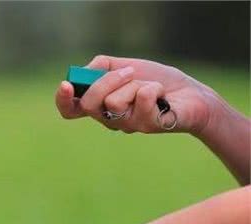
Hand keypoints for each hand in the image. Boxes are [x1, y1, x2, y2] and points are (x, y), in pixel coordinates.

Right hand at [55, 55, 218, 134]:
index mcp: (100, 105)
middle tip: (129, 72)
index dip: (63, 100)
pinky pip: (141, 99)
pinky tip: (163, 95)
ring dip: (134, 84)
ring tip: (149, 86)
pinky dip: (154, 87)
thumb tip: (85, 72)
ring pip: (113, 102)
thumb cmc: (156, 81)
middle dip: (106, 82)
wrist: (191, 93)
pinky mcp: (148, 126)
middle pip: (88, 105)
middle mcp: (110, 119)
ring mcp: (128, 126)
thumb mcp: (125, 66)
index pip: (70, 110)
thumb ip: (101, 66)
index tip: (66, 84)